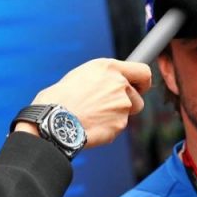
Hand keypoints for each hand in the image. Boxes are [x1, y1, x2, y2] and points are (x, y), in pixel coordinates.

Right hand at [24, 58, 150, 147]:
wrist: (52, 121)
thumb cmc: (58, 99)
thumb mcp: (79, 76)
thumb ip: (102, 78)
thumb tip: (110, 84)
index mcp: (108, 67)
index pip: (143, 71)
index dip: (143, 82)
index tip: (140, 87)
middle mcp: (119, 84)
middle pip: (137, 97)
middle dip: (127, 104)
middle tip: (106, 108)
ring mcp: (122, 105)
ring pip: (128, 113)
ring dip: (116, 116)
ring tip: (93, 116)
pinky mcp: (120, 124)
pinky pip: (117, 127)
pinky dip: (107, 128)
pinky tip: (89, 126)